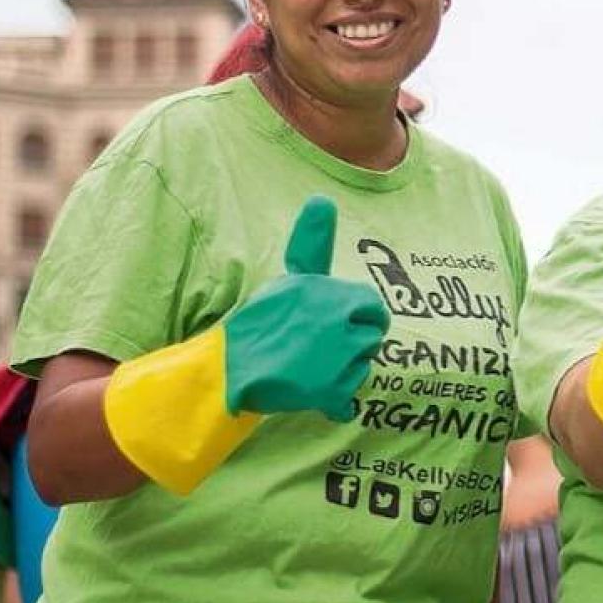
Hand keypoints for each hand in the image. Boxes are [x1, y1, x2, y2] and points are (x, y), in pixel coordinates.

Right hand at [224, 196, 390, 420]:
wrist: (229, 369)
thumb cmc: (262, 321)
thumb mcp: (291, 278)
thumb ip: (314, 245)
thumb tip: (322, 199)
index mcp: (332, 291)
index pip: (372, 305)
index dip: (358, 316)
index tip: (335, 325)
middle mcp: (339, 320)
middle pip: (373, 336)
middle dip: (355, 344)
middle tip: (322, 350)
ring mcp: (337, 356)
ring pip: (363, 366)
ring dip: (344, 372)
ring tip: (311, 367)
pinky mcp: (330, 390)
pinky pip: (350, 398)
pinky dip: (335, 403)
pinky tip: (312, 393)